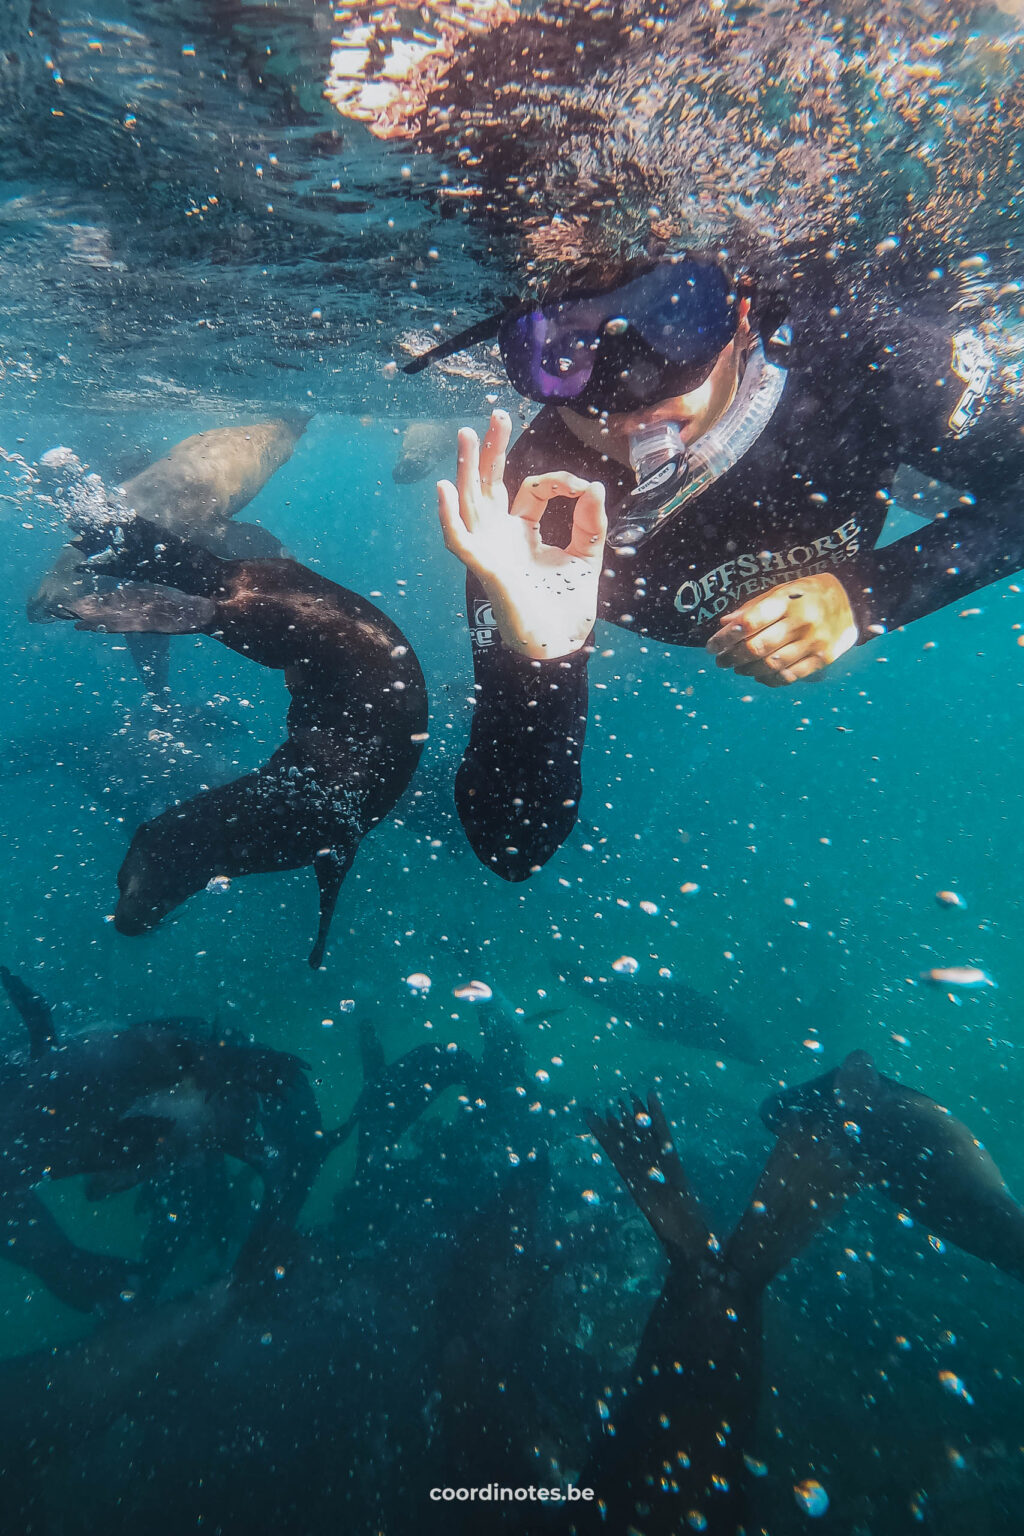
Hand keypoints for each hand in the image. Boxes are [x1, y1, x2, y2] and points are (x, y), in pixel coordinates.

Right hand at [437, 410, 606, 659]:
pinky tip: (446, 489)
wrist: (559, 643)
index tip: (581, 487)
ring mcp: (489, 550)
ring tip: (466, 434)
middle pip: (489, 484)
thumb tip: (593, 486)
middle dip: (491, 450)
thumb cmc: (567, 604)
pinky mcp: (483, 568)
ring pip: (470, 502)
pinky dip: (449, 516)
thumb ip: (590, 522)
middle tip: (496, 415)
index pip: (528, 489)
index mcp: (522, 531)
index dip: (555, 481)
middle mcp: (500, 536)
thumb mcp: (587, 555)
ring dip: (466, 468)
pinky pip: (459, 540)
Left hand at [706, 573, 856, 685]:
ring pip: (771, 665)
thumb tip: (726, 623)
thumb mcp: (781, 590)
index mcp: (787, 600)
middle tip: (720, 660)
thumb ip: (754, 607)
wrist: (852, 599)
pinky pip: (790, 676)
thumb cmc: (808, 594)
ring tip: (737, 667)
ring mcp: (814, 642)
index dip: (725, 637)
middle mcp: (801, 622)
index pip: (749, 622)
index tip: (712, 646)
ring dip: (747, 669)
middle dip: (732, 657)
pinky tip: (759, 675)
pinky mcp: (823, 658)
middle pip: (757, 647)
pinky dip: (770, 679)